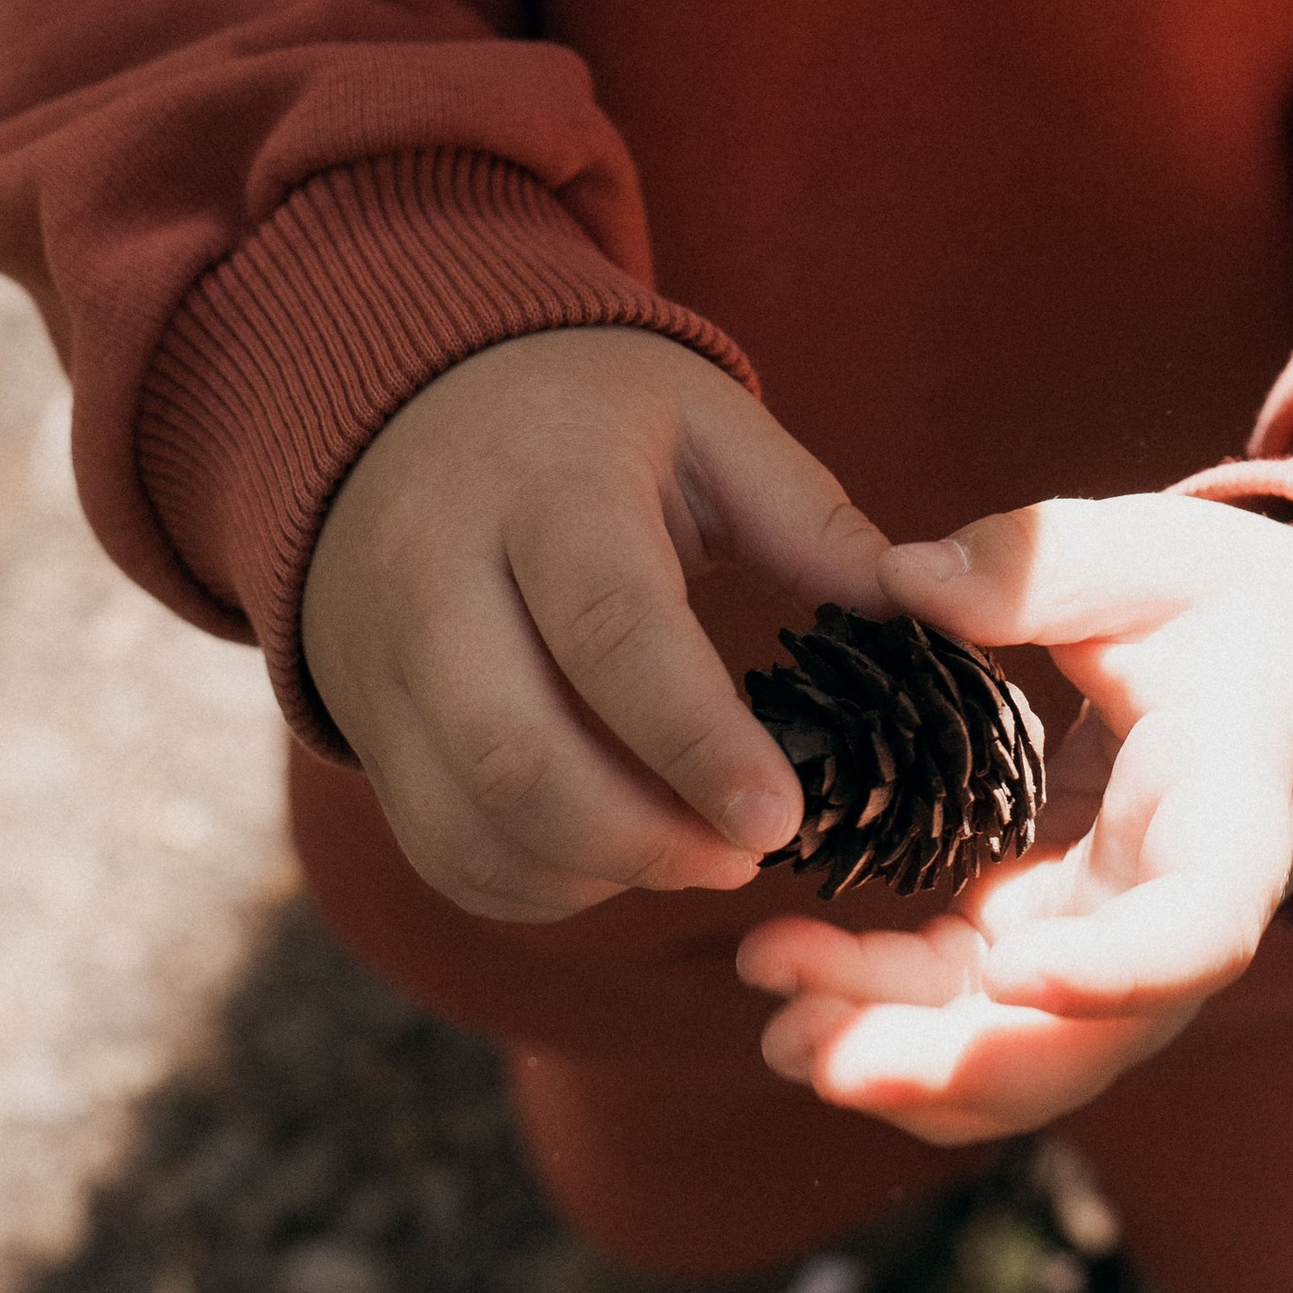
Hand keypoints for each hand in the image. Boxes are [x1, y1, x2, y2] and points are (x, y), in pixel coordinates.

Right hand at [300, 329, 888, 924]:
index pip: (609, 629)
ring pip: (465, 820)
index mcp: (544, 484)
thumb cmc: (591, 421)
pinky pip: (436, 846)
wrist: (403, 406)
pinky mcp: (366, 725)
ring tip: (694, 858)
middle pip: (513, 750)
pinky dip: (531, 886)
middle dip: (639, 836)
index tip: (782, 819)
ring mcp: (383, 660)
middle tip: (745, 857)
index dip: (695, 739)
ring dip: (591, 873)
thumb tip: (926, 614)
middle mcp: (436, 575)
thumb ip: (811, 520)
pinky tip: (617, 862)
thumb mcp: (707, 424)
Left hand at [736, 493, 1292, 1145]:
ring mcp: (1102, 945)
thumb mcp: (1158, 558)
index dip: (1115, 972)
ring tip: (776, 1027)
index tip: (1011, 972)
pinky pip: (963, 1010)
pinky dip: (879, 1016)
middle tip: (816, 1047)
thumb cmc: (1235, 613)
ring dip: (895, 1061)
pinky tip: (787, 981)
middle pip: (1081, 1041)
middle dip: (951, 1065)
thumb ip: (1043, 564)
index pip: (1198, 930)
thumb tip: (903, 577)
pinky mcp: (1041, 939)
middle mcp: (1170, 920)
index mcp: (1229, 823)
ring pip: (1009, 1050)